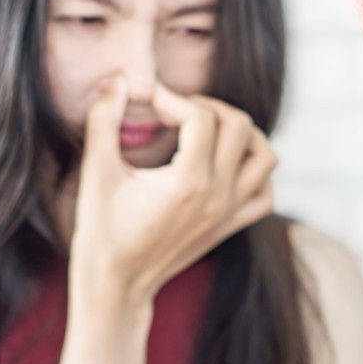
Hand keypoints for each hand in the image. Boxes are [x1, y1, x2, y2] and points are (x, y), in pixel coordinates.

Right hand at [70, 76, 276, 304]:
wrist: (118, 282)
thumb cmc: (102, 228)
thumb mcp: (97, 170)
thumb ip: (104, 118)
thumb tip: (120, 80)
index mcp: (188, 181)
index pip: (200, 116)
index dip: (172, 97)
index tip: (147, 101)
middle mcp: (218, 196)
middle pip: (240, 127)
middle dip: (210, 107)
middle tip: (178, 110)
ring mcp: (230, 213)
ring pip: (265, 158)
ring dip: (243, 134)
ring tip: (210, 129)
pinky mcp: (232, 226)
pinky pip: (265, 194)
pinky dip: (255, 173)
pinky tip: (226, 165)